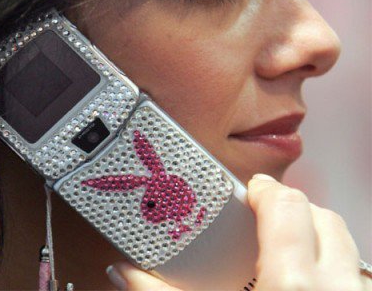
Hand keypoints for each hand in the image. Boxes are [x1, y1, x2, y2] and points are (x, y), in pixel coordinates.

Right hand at [106, 174, 371, 289]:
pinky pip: (358, 278)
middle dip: (293, 207)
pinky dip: (335, 268)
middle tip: (265, 215)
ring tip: (288, 245)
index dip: (267, 190)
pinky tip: (311, 285)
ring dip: (317, 235)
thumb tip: (123, 271)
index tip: (251, 191)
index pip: (288, 207)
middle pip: (323, 218)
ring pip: (347, 247)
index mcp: (292, 289)